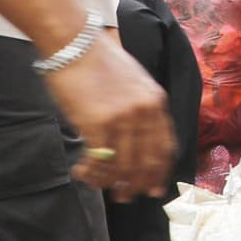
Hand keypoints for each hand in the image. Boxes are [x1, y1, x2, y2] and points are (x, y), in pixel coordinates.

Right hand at [48, 36, 174, 201]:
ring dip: (112, 182)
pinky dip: (93, 173)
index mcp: (156, 101)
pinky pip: (101, 160)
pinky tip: (84, 173)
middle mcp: (145, 113)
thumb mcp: (134, 80)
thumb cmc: (98, 60)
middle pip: (147, 162)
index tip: (156, 188)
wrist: (75, 42)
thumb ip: (140, 106)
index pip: (165, 147)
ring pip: (123, 165)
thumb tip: (136, 136)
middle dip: (138, 185)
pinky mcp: (98, 124)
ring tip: (102, 188)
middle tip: (127, 197)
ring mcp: (123, 120)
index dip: (160, 172)